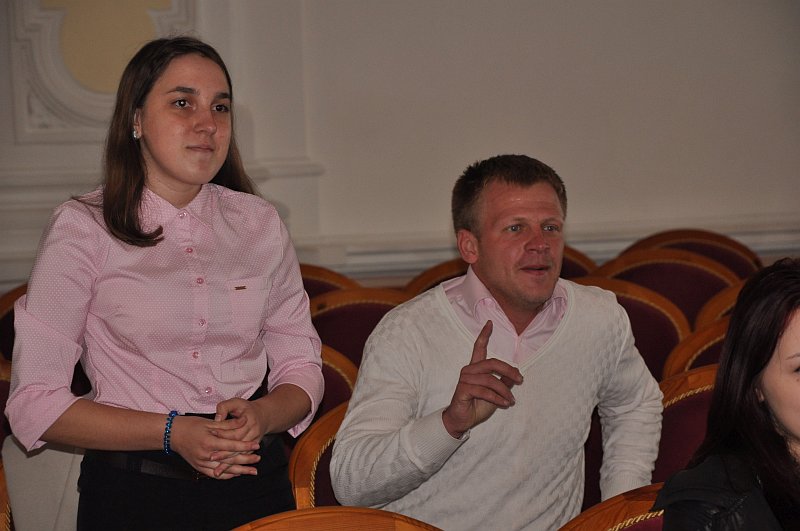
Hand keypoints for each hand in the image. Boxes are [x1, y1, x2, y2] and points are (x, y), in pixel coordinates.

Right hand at [169, 415, 261, 478]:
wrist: (173, 434)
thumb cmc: (191, 425)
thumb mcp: (210, 422)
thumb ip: (228, 424)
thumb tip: (244, 420)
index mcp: (209, 441)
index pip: (231, 445)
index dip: (245, 446)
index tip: (257, 445)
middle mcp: (205, 455)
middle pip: (230, 459)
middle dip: (246, 460)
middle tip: (258, 459)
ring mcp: (201, 463)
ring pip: (224, 469)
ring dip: (240, 471)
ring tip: (252, 471)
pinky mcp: (198, 467)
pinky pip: (214, 475)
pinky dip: (226, 475)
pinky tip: (236, 474)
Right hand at [441, 321, 522, 438]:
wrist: (463, 420)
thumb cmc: (477, 405)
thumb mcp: (495, 393)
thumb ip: (503, 383)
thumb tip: (515, 376)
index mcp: (475, 368)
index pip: (479, 347)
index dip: (484, 335)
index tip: (490, 323)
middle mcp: (469, 370)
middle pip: (492, 363)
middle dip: (508, 370)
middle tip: (520, 379)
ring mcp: (465, 379)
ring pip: (490, 379)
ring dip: (504, 390)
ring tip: (511, 400)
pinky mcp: (463, 390)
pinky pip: (484, 391)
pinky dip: (497, 398)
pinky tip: (504, 404)